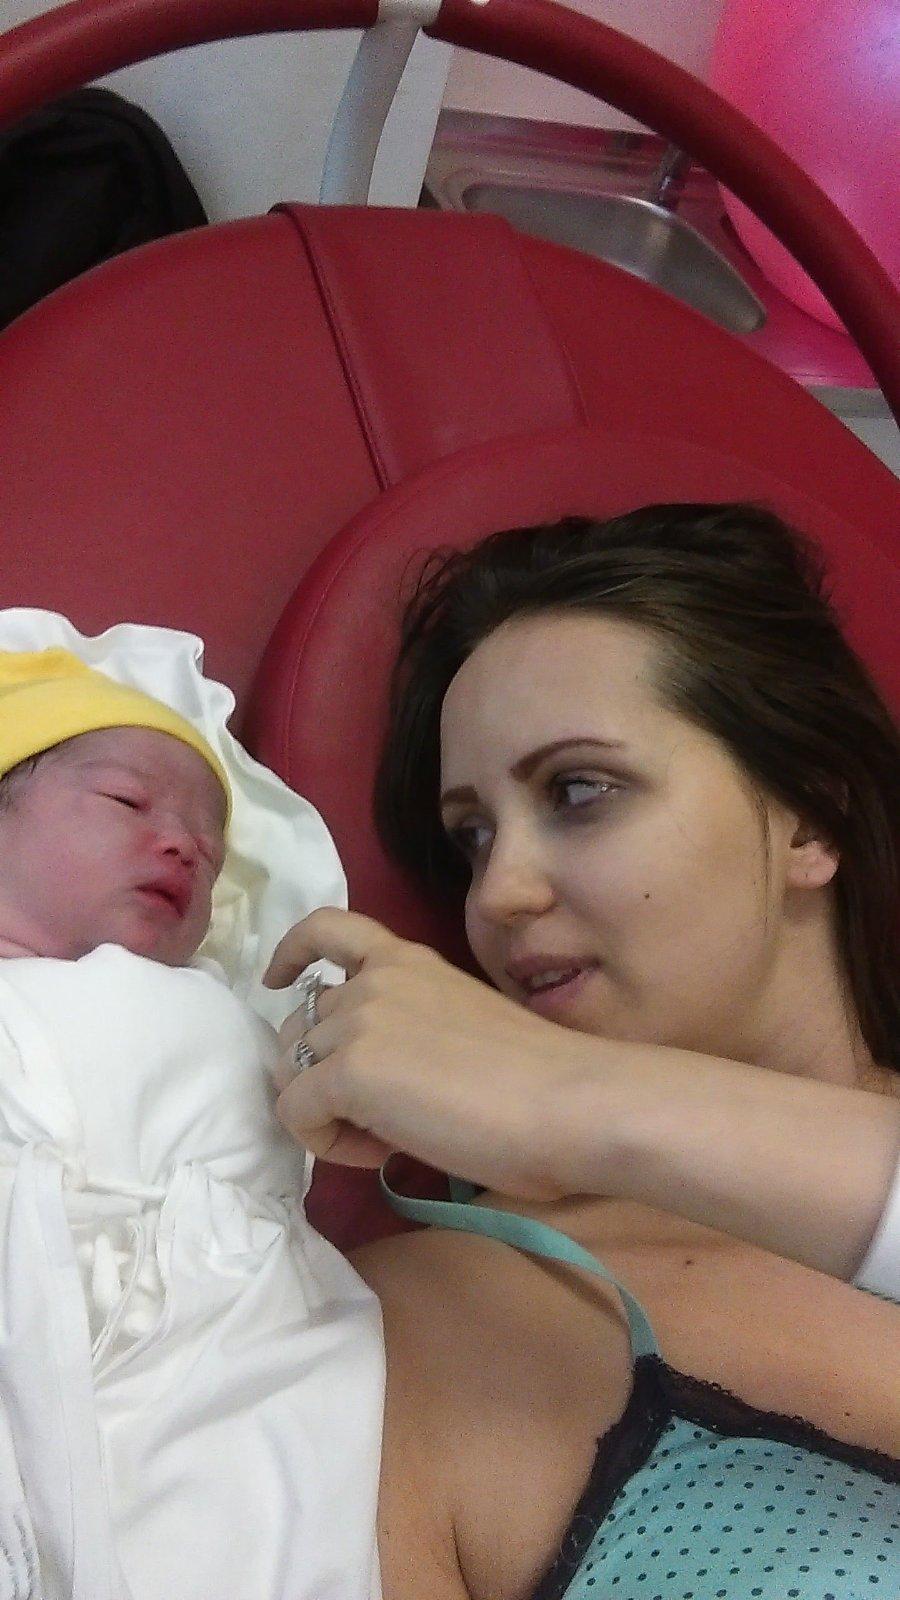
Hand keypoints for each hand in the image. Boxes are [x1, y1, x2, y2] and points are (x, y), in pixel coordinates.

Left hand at [263, 907, 586, 1198]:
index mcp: (409, 961)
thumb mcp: (461, 1024)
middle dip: (324, 1076)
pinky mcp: (349, 1070)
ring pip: (293, 1074)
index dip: (292, 953)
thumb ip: (414, 1027)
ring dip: (329, 1114)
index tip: (281, 981)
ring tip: (388, 1138)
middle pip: (301, 1027)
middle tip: (384, 1118)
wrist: (569, 1102)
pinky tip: (382, 1152)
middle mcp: (375, 979)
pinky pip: (296, 1114)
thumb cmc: (541, 1080)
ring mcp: (358, 1021)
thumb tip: (386, 1074)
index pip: (327, 928)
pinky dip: (328, 1144)